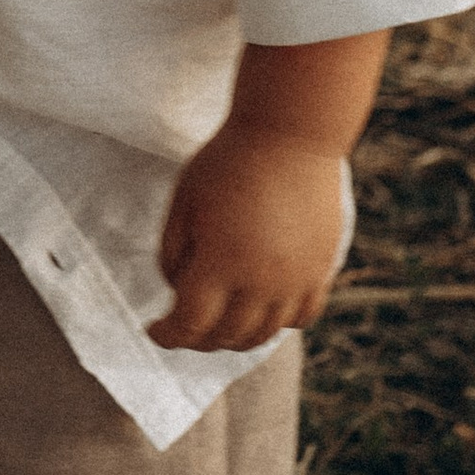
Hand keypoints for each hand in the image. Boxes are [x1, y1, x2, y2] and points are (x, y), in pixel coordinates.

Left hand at [151, 125, 347, 349]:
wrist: (289, 135)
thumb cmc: (227, 162)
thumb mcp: (183, 202)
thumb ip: (172, 252)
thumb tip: (177, 288)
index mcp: (220, 265)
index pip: (190, 324)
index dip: (168, 335)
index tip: (154, 330)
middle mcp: (261, 282)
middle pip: (226, 336)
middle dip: (197, 339)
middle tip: (182, 327)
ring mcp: (296, 280)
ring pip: (264, 334)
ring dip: (235, 337)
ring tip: (217, 324)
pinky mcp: (320, 269)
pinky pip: (301, 316)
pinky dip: (277, 323)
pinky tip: (260, 311)